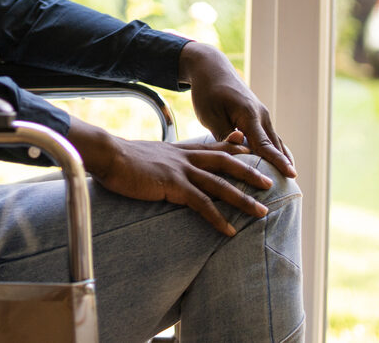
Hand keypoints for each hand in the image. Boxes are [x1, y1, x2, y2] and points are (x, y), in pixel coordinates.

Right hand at [67, 119, 272, 235]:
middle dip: (250, 173)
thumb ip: (160, 158)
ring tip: (262, 212)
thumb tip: (160, 163)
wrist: (108, 155)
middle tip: (270, 183)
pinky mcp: (172, 185)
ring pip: (220, 184)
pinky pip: (201, 204)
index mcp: (180, 150)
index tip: (250, 147)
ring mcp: (181, 170)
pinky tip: (229, 231)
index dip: (234, 147)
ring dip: (243, 199)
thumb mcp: (147, 154)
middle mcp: (185, 157)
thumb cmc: (121, 159)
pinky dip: (217, 218)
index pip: (213, 146)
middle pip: (226, 162)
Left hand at [179, 42, 296, 178]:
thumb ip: (225, 134)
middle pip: (275, 145)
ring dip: (282, 160)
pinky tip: (279, 166)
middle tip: (293, 188)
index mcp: (249, 114)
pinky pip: (270, 138)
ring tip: (290, 184)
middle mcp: (261, 115)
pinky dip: (275, 152)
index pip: (264, 143)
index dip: (277, 161)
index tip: (291, 175)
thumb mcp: (209, 114)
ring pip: (275, 142)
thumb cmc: (207, 92)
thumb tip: (241, 150)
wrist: (211, 69)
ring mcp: (262, 116)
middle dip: (284, 166)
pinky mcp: (258, 118)